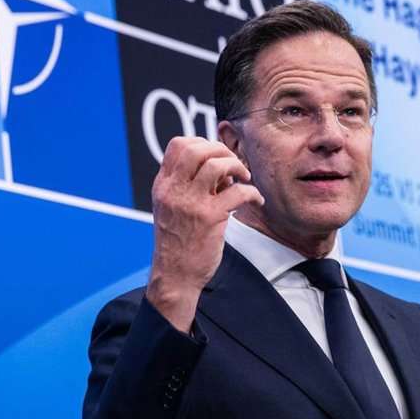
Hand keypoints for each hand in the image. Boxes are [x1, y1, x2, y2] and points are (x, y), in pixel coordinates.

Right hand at [146, 136, 263, 331]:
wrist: (175, 276)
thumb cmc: (178, 242)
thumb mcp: (173, 209)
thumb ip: (190, 185)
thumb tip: (221, 165)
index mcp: (163, 186)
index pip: (178, 145)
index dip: (203, 143)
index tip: (217, 157)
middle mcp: (173, 190)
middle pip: (197, 149)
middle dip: (222, 151)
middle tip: (235, 166)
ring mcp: (190, 203)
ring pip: (216, 165)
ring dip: (238, 167)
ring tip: (245, 179)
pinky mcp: (209, 218)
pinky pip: (237, 192)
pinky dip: (253, 192)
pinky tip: (256, 201)